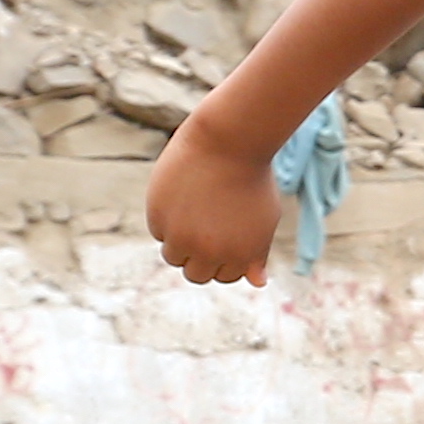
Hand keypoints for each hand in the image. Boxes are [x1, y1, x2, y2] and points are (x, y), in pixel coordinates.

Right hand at [146, 121, 283, 282]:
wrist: (228, 141)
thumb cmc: (251, 177)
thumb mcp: (264, 219)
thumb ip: (257, 254)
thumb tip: (257, 282)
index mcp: (239, 257)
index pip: (224, 276)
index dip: (225, 255)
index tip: (227, 230)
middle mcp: (209, 253)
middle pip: (196, 274)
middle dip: (200, 255)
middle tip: (206, 224)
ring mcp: (181, 237)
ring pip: (173, 257)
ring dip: (180, 241)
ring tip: (194, 210)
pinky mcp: (159, 218)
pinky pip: (159, 232)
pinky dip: (167, 219)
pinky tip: (182, 195)